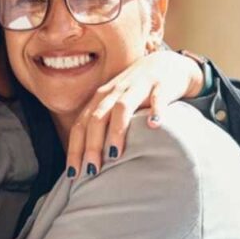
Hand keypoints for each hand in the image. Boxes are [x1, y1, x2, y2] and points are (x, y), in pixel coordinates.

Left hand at [65, 50, 202, 176]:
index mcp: (101, 98)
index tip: (73, 174)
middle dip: (92, 145)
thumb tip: (87, 162)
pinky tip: (154, 125)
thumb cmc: (136, 92)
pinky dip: (155, 110)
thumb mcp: (114, 105)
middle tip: (92, 170)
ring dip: (116, 130)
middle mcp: (115, 91)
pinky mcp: (161, 85)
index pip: (81, 124)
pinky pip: (157, 97)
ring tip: (115, 154)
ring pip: (122, 107)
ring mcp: (137, 86)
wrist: (166, 65)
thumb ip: (102, 126)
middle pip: (97, 117)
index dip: (75, 148)